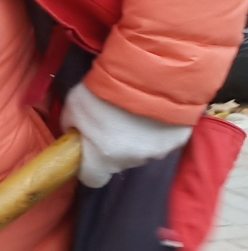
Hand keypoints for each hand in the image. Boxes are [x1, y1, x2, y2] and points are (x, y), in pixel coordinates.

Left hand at [62, 81, 192, 189]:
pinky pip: (164, 139)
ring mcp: (158, 151)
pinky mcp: (179, 139)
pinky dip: (159, 128)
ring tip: (137, 112)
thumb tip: (76, 134)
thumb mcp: (73, 106)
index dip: (89, 166)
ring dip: (138, 137)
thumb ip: (71, 126)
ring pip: (142, 150)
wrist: (150, 71)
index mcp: (103, 159)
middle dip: (114, 146)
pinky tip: (155, 110)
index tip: (89, 152)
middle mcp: (131, 161)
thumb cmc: (105, 90)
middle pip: (118, 161)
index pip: (93, 179)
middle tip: (114, 120)